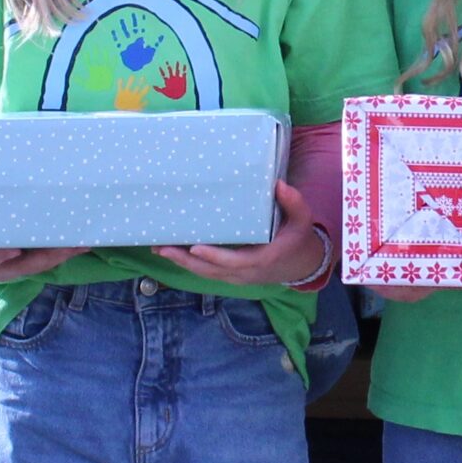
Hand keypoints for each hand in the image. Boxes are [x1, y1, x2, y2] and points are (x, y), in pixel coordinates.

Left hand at [159, 179, 325, 289]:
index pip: (236, 261)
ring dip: (182, 263)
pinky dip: (190, 264)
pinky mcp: (232, 276)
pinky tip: (173, 253)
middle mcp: (247, 273)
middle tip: (163, 247)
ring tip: (159, 248)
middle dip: (186, 261)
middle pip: (212, 271)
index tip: (195, 247)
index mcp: (263, 259)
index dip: (215, 257)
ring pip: (206, 274)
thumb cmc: (299, 238)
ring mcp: (238, 277)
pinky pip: (208, 273)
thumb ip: (293, 203)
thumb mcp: (302, 220)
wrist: (302, 265)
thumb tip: (279, 185)